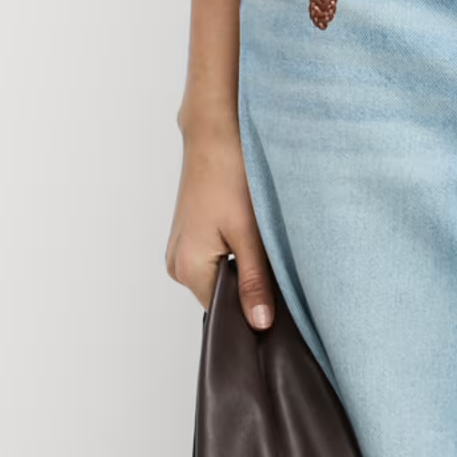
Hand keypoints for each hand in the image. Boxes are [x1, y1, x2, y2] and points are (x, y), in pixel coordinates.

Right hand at [166, 120, 274, 329]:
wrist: (215, 132)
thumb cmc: (230, 174)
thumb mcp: (250, 234)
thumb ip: (254, 282)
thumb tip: (259, 325)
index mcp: (187, 268)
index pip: (223, 313)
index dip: (253, 313)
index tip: (280, 305)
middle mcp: (176, 264)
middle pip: (220, 296)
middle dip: (249, 290)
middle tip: (277, 270)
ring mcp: (179, 249)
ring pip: (219, 277)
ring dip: (243, 270)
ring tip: (262, 246)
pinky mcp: (188, 236)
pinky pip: (214, 260)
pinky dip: (235, 254)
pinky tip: (250, 236)